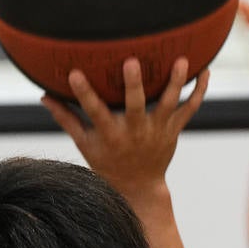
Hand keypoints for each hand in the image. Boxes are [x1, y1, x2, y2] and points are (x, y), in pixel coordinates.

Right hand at [41, 57, 209, 196]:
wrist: (138, 186)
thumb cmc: (107, 161)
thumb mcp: (84, 144)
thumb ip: (66, 118)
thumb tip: (43, 95)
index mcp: (110, 134)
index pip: (94, 111)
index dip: (84, 93)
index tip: (74, 73)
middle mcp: (134, 132)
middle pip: (135, 106)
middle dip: (134, 85)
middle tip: (132, 62)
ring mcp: (157, 130)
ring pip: (168, 104)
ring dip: (175, 83)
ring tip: (180, 60)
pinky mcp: (173, 130)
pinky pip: (189, 109)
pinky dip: (199, 91)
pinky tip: (205, 70)